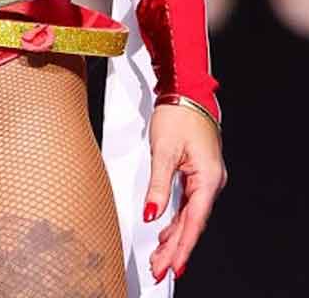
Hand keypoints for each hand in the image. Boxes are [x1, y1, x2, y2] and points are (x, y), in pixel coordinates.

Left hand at [144, 103, 226, 281]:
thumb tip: (151, 214)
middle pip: (192, 223)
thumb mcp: (164, 150)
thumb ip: (158, 185)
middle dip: (176, 249)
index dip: (181, 246)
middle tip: (160, 269)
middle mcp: (211, 182)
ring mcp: (205, 179)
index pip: (194, 221)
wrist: (186, 92)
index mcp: (208, 178)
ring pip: (189, 216)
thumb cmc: (178, 114)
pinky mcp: (197, 174)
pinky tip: (166, 234)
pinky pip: (187, 205)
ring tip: (160, 259)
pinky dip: (176, 221)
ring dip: (175, 238)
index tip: (172, 266)